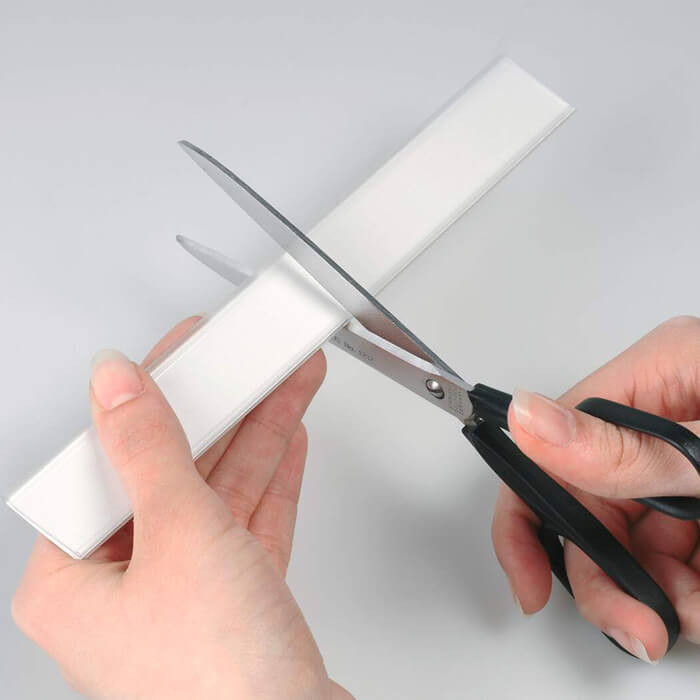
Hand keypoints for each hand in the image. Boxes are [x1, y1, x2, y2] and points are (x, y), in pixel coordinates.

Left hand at [12, 316, 352, 698]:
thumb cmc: (220, 684)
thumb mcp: (178, 537)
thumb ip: (149, 451)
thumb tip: (115, 382)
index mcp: (72, 578)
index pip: (110, 458)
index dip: (152, 396)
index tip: (185, 353)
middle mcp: (122, 586)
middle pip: (172, 470)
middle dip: (221, 410)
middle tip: (245, 360)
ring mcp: (183, 592)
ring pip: (219, 490)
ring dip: (257, 433)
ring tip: (283, 381)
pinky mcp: (234, 598)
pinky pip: (248, 519)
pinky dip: (271, 476)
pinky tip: (286, 436)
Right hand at [492, 315, 699, 663]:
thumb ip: (619, 447)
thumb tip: (527, 422)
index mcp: (656, 377)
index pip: (549, 440)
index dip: (528, 514)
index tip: (528, 579)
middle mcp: (661, 418)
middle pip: (589, 502)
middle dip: (607, 575)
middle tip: (634, 624)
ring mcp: (685, 460)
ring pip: (632, 537)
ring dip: (656, 591)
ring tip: (688, 614)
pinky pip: (671, 550)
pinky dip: (683, 587)